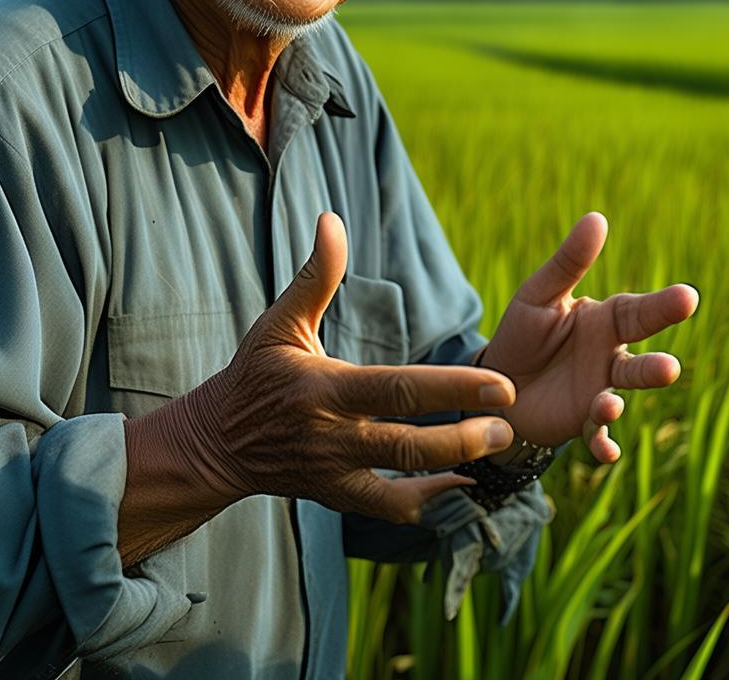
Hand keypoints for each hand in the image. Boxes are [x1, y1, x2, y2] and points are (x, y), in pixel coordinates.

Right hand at [120, 212, 516, 563]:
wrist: (218, 442)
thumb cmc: (254, 373)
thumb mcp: (280, 322)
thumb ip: (315, 275)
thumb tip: (331, 220)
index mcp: (323, 389)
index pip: (396, 390)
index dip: (451, 388)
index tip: (501, 386)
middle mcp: (332, 436)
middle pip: (408, 444)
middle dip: (464, 438)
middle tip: (510, 424)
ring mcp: (335, 472)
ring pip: (403, 481)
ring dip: (454, 468)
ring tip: (498, 447)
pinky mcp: (336, 497)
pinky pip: (388, 508)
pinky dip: (427, 501)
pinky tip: (462, 482)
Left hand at [479, 213, 698, 461]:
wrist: (496, 383)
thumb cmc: (523, 333)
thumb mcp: (539, 294)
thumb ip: (569, 262)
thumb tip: (597, 217)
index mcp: (605, 321)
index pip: (639, 311)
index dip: (663, 306)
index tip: (689, 297)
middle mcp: (610, 358)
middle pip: (639, 362)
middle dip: (655, 367)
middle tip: (670, 368)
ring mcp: (599, 392)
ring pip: (618, 398)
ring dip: (618, 404)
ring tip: (609, 404)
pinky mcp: (581, 423)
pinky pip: (597, 436)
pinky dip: (603, 445)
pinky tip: (605, 452)